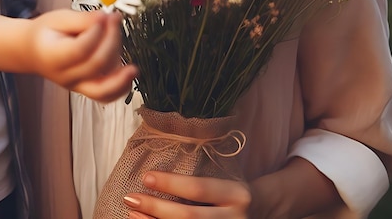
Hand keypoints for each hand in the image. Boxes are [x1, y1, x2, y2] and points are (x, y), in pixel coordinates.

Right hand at [25, 9, 137, 101]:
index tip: (102, 15)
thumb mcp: (58, 18)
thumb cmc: (46, 32)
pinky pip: (107, 96)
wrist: (34, 52)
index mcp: (52, 57)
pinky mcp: (87, 89)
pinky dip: (122, 86)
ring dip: (118, 58)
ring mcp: (77, 87)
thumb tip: (105, 17)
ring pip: (104, 85)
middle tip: (114, 17)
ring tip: (117, 34)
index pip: (79, 50)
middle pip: (96, 64)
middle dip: (111, 38)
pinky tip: (130, 71)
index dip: (96, 32)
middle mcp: (65, 77)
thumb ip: (82, 19)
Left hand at [123, 172, 250, 218]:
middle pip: (189, 217)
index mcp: (236, 195)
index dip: (171, 183)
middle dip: (156, 208)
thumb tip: (152, 179)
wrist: (261, 215)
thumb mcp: (224, 184)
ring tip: (132, 215)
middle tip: (130, 198)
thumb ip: (198, 185)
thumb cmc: (231, 196)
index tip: (145, 176)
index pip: (198, 189)